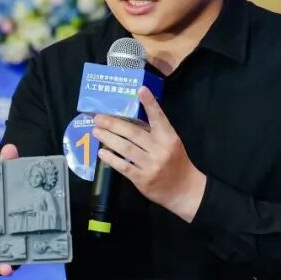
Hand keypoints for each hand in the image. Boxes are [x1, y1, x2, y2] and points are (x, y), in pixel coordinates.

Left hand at [92, 87, 206, 221]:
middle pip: (133, 133)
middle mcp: (160, 150)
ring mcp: (150, 165)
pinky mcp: (142, 179)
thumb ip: (155, 132)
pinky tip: (101, 152)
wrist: (184, 190)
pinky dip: (111, 158)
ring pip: (125, 148)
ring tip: (96, 131)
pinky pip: (123, 166)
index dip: (150, 103)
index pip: (158, 118)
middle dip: (114, 123)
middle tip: (98, 117)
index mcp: (169, 138)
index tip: (140, 90)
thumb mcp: (171, 143)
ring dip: (108, 138)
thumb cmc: (176, 162)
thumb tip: (132, 117)